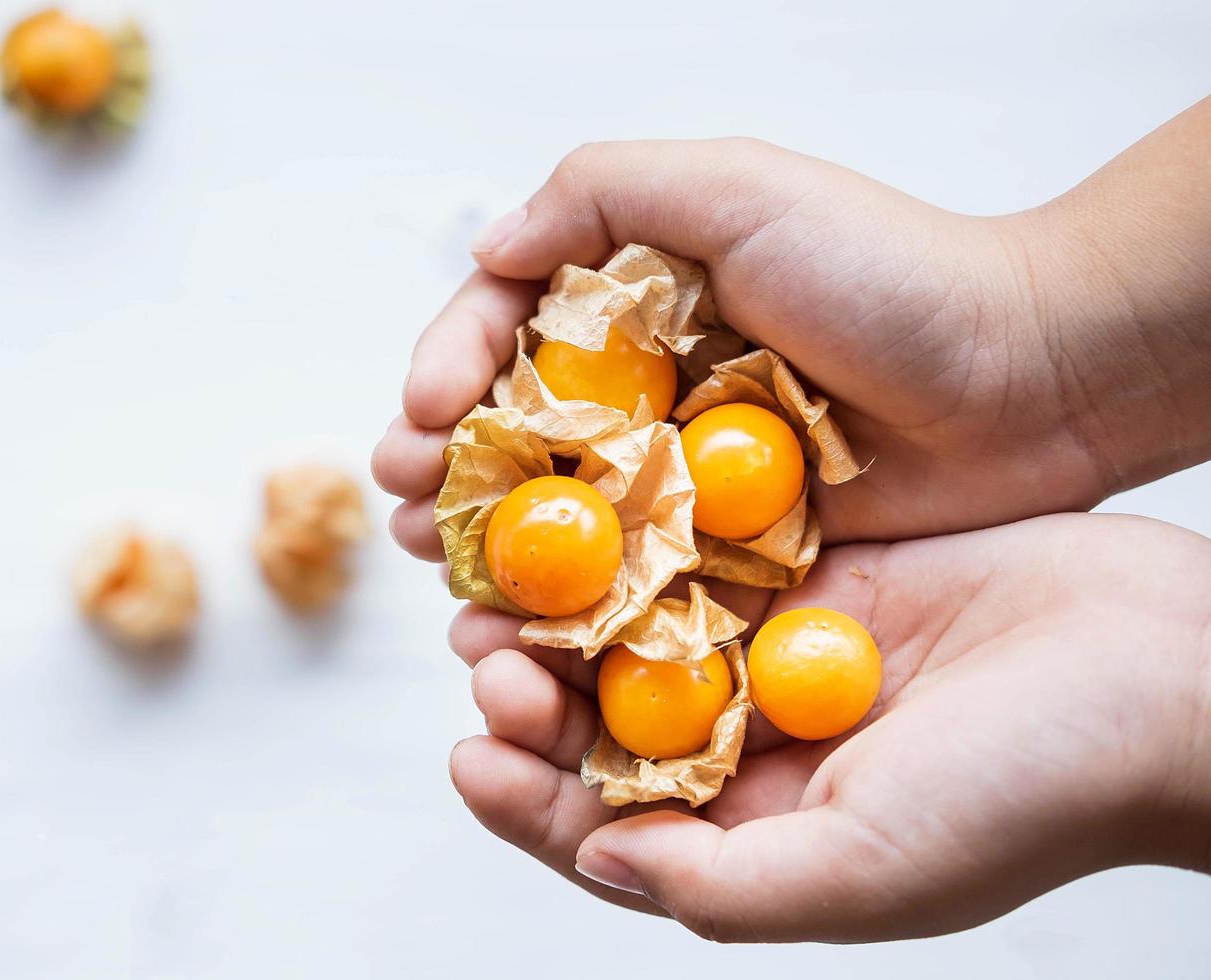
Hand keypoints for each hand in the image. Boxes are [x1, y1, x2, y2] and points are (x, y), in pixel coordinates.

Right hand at [372, 99, 1210, 553]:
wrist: (1028, 379)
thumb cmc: (890, 272)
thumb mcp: (737, 191)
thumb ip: (602, 195)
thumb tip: (486, 249)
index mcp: (634, 306)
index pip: (508, 333)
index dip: (450, 368)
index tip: (426, 411)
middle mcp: (645, 394)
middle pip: (516, 435)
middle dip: (446, 468)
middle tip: (407, 500)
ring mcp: (681, 482)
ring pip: (559, 519)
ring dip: (488, 546)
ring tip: (441, 567)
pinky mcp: (723, 558)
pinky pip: (630, 587)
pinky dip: (570, 612)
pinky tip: (522, 632)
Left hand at [445, 514, 1210, 941]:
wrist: (1168, 672)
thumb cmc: (1038, 791)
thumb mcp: (873, 866)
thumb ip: (726, 883)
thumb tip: (600, 862)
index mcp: (761, 833)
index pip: (609, 831)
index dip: (530, 803)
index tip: (470, 760)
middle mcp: (758, 747)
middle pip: (607, 728)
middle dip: (535, 699)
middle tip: (487, 656)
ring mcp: (780, 653)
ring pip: (638, 635)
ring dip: (570, 615)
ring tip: (508, 593)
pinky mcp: (812, 571)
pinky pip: (703, 557)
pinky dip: (644, 544)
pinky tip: (594, 517)